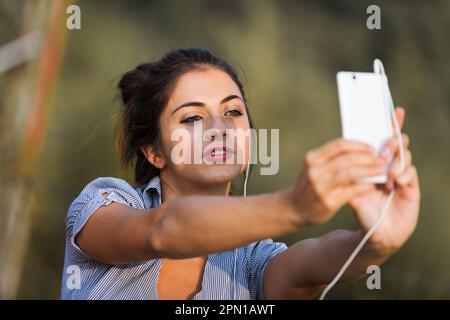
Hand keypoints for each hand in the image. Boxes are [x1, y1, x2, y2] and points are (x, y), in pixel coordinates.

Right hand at [290, 137, 386, 224]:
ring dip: (370, 170)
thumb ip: (332, 157)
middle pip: (347, 158)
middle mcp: (314, 171)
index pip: (339, 145)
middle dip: (368, 158)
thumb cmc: (310, 184)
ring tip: (382, 170)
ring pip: (351, 173)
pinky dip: (366, 186)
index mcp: (312, 158)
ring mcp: (320, 187)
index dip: (359, 145)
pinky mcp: (328, 202)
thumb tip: (360, 148)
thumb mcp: (314, 167)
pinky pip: (353, 190)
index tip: (372, 148)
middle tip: (382, 159)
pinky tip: (373, 185)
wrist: (295, 208)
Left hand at [349, 107, 419, 255]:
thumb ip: (352, 175)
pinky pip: (411, 173)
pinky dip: (404, 175)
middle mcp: (389, 167)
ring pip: (405, 156)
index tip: (393, 110)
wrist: (376, 235)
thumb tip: (345, 156)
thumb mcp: (352, 190)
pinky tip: (396, 183)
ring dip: (396, 162)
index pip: (384, 140)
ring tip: (388, 176)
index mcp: (375, 164)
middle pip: (397, 144)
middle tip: (384, 150)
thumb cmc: (362, 211)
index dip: (391, 125)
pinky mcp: (411, 188)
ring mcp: (401, 176)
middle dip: (393, 141)